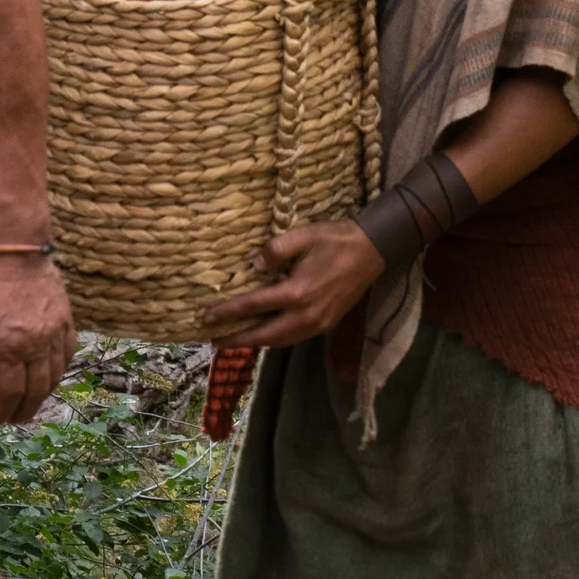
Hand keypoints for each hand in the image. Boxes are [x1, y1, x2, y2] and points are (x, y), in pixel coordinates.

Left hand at [0, 252, 74, 423]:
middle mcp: (36, 346)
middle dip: (26, 409)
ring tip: (33, 401)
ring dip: (44, 393)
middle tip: (17, 419)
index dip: (5, 411)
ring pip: (56, 375)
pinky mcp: (66, 320)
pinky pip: (68, 353)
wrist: (13, 249)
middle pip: (37, 389)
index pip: (11, 392)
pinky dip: (60, 368)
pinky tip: (52, 373)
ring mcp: (55, 333)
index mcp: (9, 348)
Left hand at [199, 218, 384, 348]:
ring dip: (256, 343)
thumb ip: (274, 250)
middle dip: (238, 340)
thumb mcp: (302, 235)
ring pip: (280, 341)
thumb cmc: (335, 240)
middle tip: (214, 341)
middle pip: (264, 335)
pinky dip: (276, 339)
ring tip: (235, 341)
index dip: (227, 313)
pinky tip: (265, 334)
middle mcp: (306, 315)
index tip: (206, 317)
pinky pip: (294, 338)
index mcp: (297, 292)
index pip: (254, 306)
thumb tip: (254, 267)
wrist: (372, 251)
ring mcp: (318, 323)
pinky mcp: (326, 324)